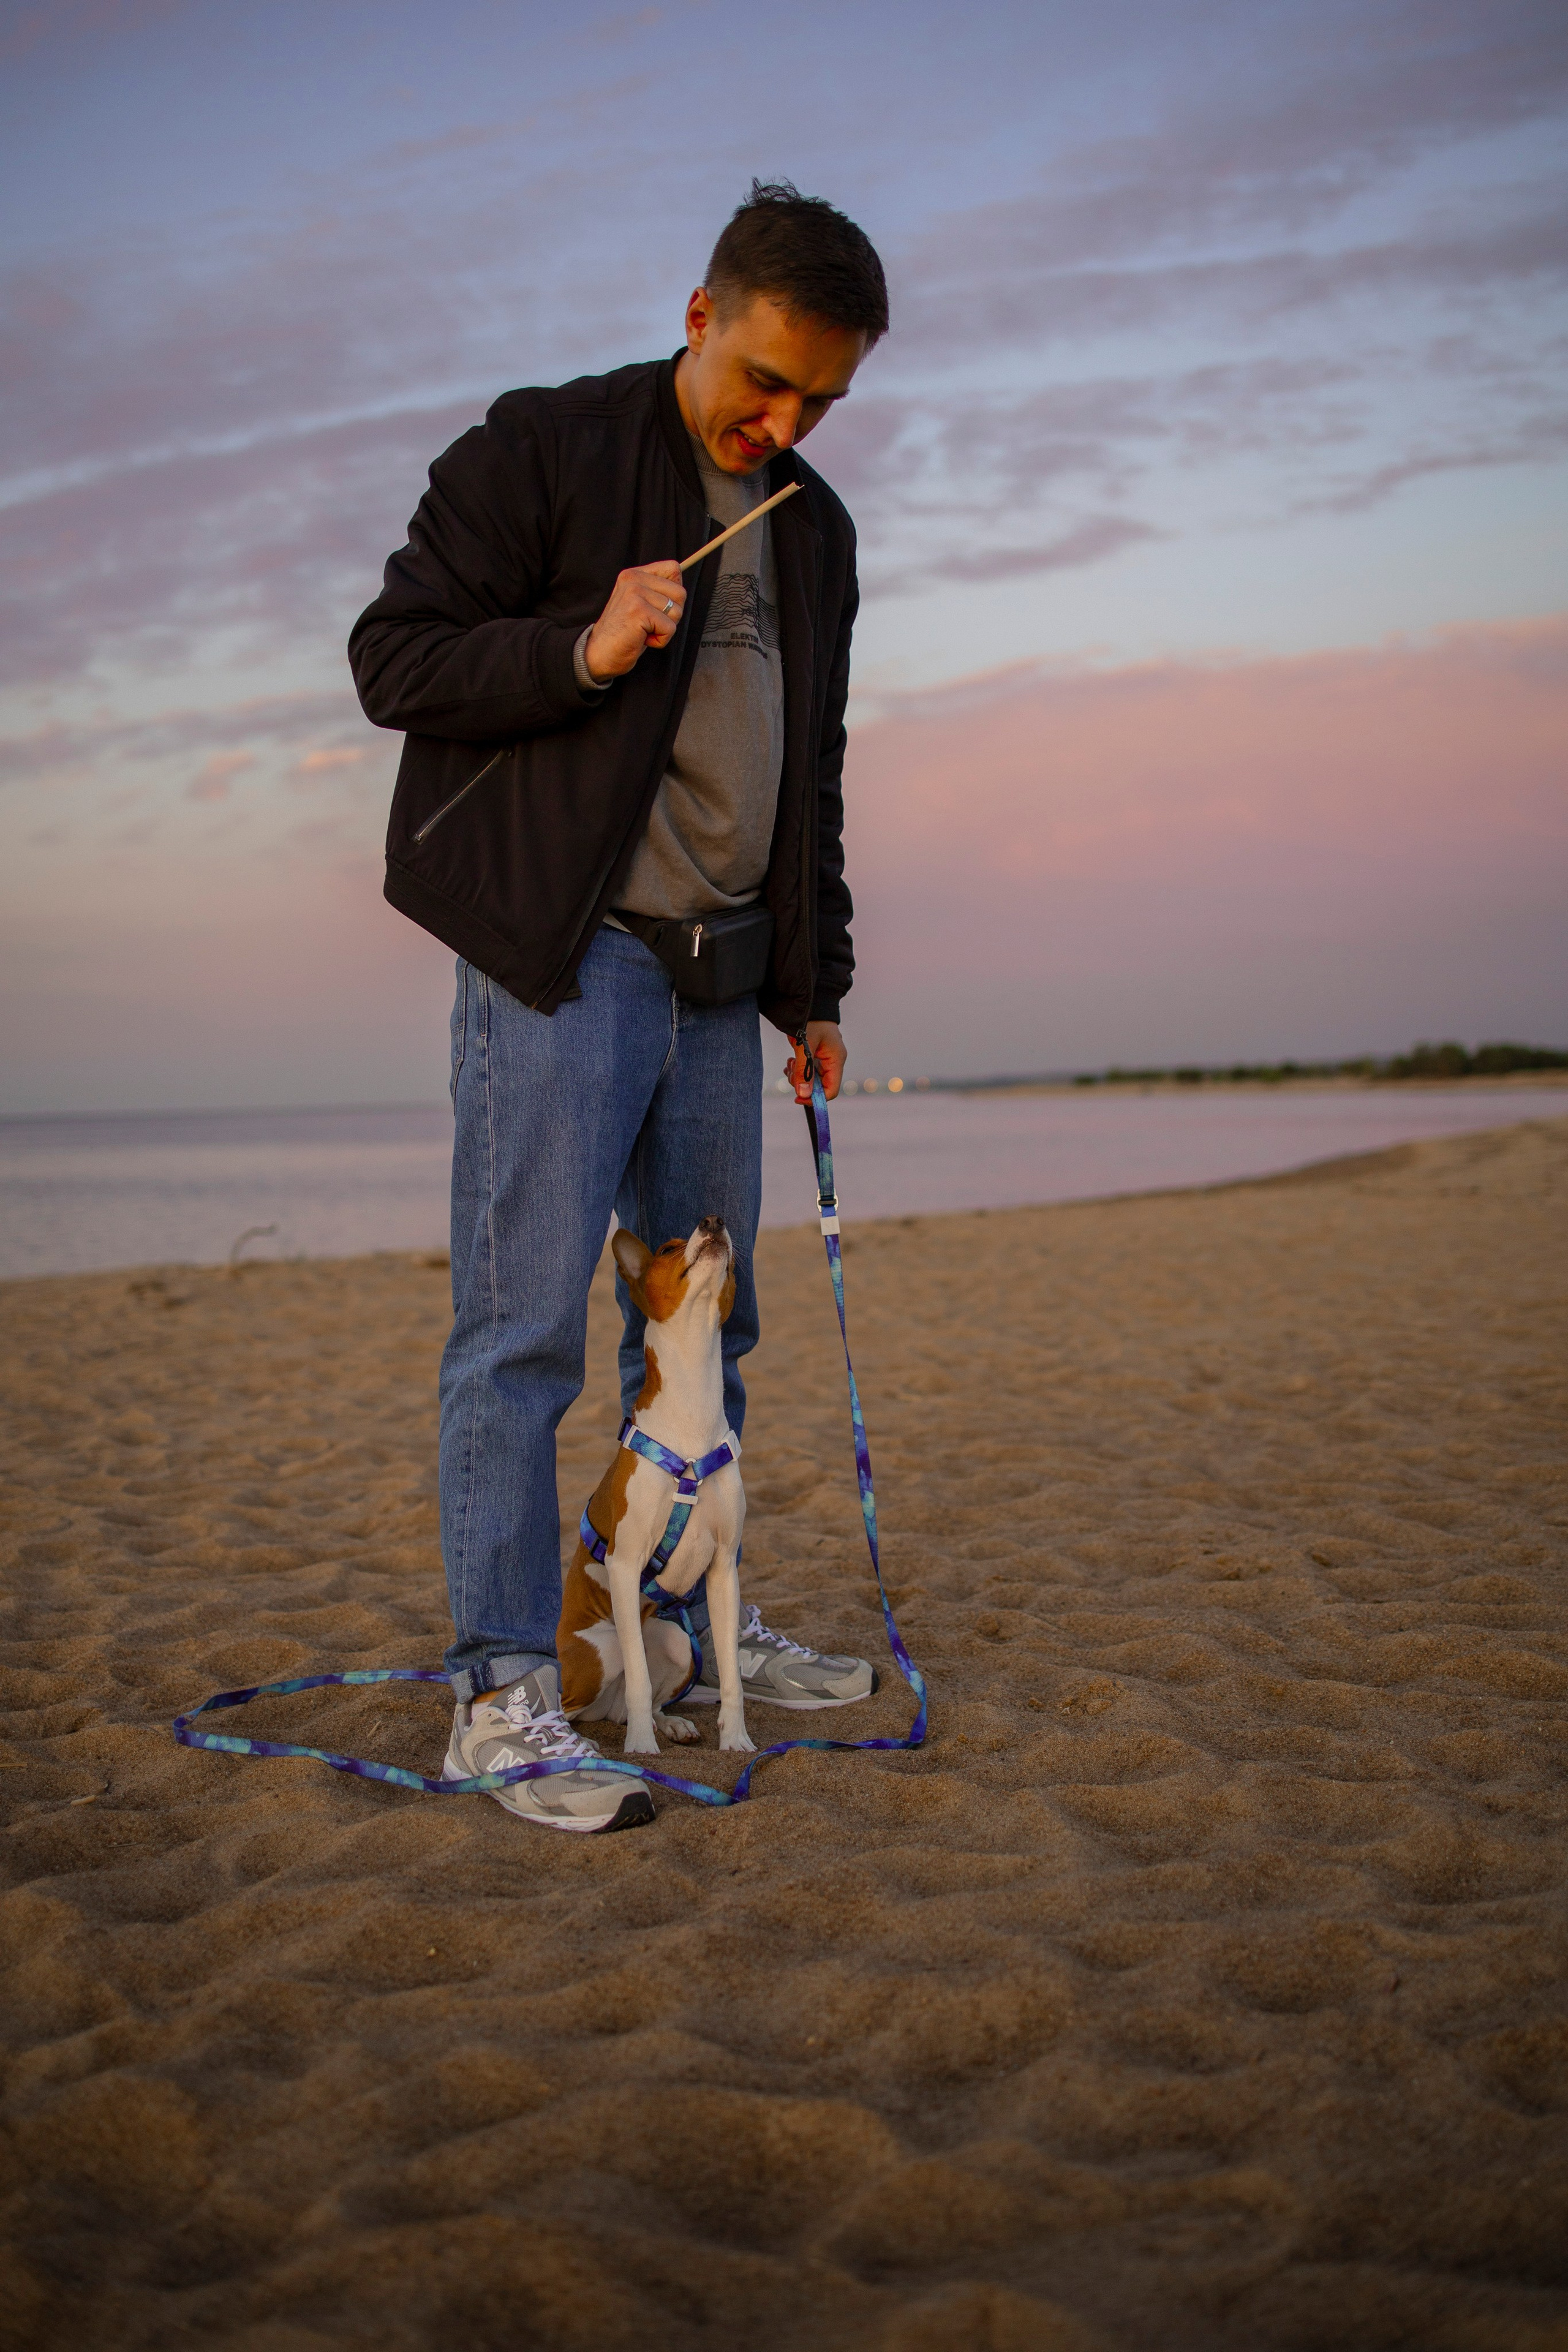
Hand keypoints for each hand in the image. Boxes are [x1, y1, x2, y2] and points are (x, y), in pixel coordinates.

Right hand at [583, 560, 685, 679]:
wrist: (598, 653)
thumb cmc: (623, 633)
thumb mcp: (640, 604)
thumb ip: (657, 591)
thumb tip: (680, 586)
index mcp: (634, 575)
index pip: (673, 568)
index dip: (673, 593)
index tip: (657, 607)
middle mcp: (633, 579)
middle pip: (680, 593)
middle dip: (671, 615)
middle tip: (649, 623)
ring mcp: (635, 593)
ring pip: (676, 612)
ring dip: (664, 629)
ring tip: (643, 631)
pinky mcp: (638, 611)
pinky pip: (669, 628)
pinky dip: (660, 640)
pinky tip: (642, 638)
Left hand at [787, 1023, 846, 1102]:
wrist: (807, 1002)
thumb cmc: (810, 1019)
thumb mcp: (804, 1045)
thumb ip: (804, 1071)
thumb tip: (803, 1095)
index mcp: (836, 1059)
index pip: (831, 1090)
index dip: (815, 1098)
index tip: (798, 1097)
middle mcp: (833, 1061)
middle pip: (820, 1086)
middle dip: (803, 1084)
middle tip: (791, 1071)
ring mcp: (825, 1058)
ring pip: (812, 1079)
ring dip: (799, 1075)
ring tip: (791, 1062)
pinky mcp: (816, 1055)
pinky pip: (808, 1070)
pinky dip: (798, 1069)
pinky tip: (792, 1060)